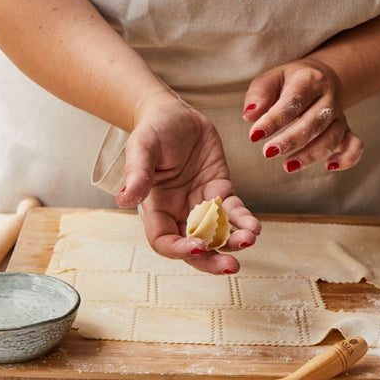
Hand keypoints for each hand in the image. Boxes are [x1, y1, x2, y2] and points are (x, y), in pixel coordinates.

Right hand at [115, 93, 260, 274]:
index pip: (164, 241)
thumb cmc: (153, 129)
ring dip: (234, 242)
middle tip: (230, 267)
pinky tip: (255, 227)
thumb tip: (125, 199)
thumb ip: (137, 173)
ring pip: (218, 234)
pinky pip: (234, 213)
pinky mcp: (221, 193)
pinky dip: (245, 221)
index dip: (179, 249)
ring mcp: (202, 206)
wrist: (176, 113)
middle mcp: (179, 213)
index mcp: (156, 209)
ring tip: (249, 240)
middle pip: (195, 247)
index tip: (197, 247)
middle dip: (212, 261)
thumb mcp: (141, 147)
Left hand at [243, 59, 362, 172]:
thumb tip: (250, 116)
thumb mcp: (271, 79)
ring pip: (331, 138)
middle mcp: (329, 98)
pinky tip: (330, 167)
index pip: (293, 101)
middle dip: (291, 140)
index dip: (274, 120)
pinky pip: (355, 146)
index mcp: (310, 80)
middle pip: (314, 122)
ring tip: (288, 166)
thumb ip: (259, 95)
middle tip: (268, 152)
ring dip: (311, 155)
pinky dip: (347, 158)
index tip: (254, 135)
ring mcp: (339, 116)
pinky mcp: (346, 131)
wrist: (319, 78)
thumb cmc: (289, 83)